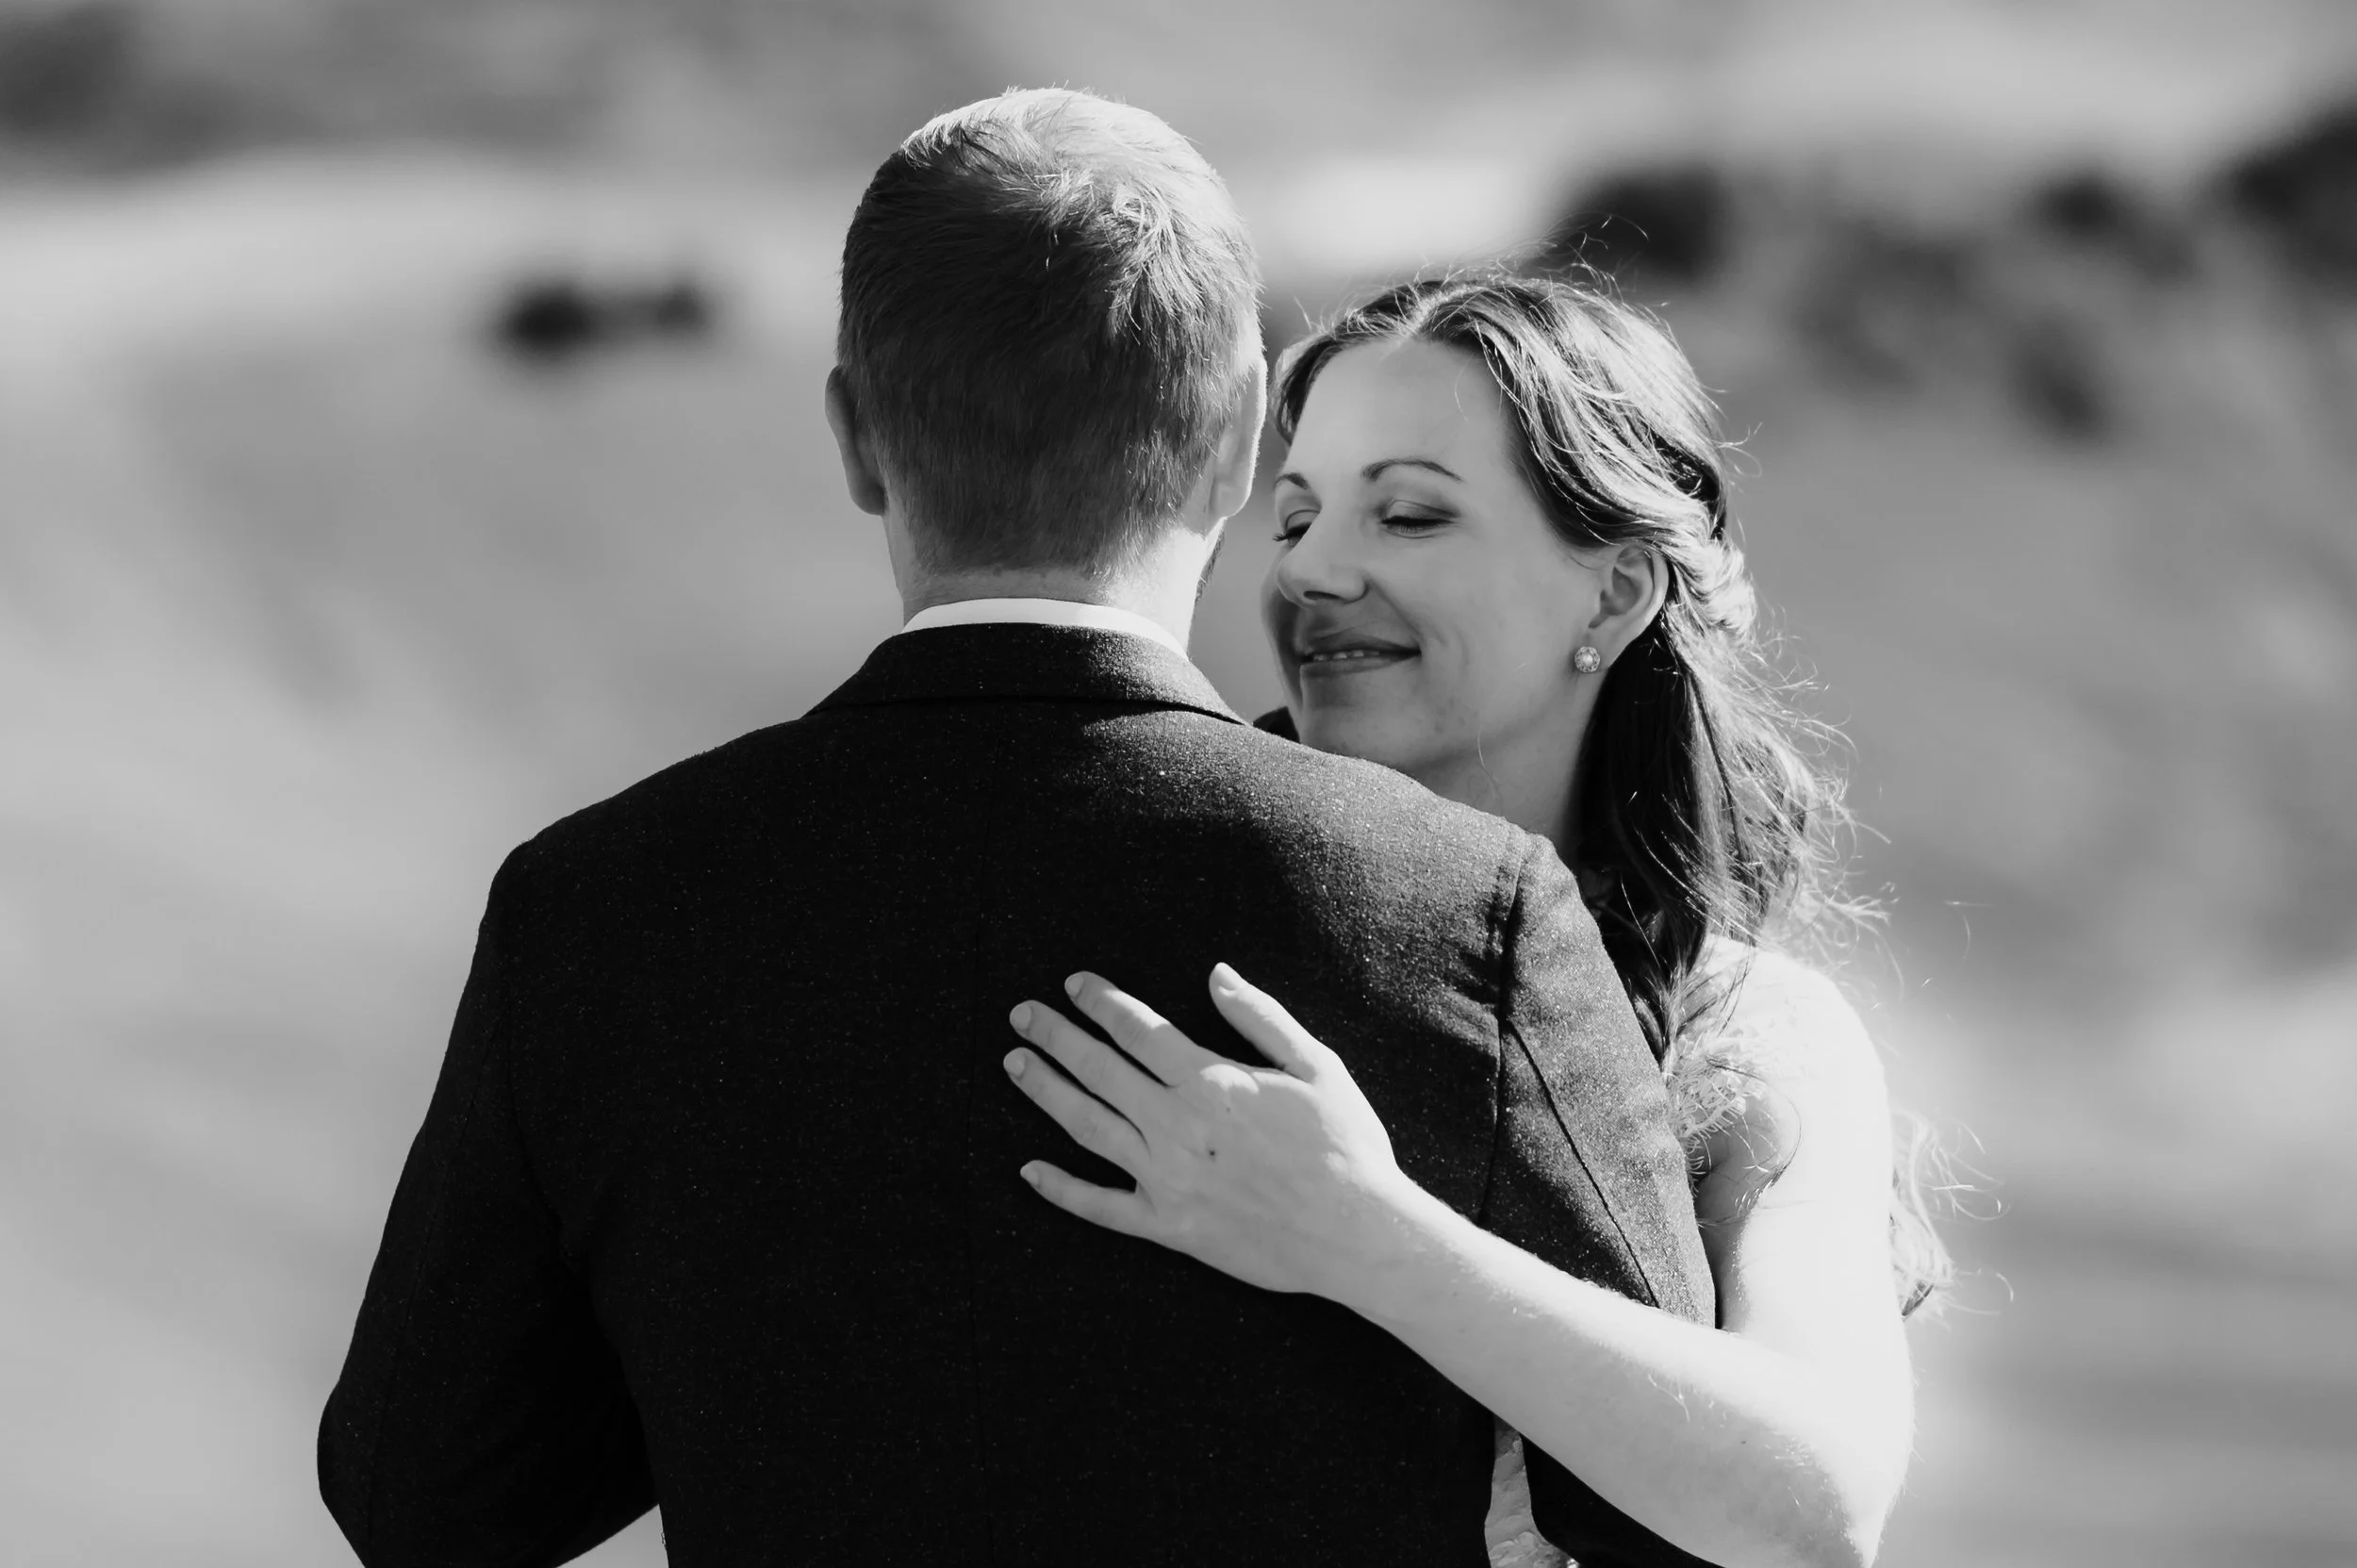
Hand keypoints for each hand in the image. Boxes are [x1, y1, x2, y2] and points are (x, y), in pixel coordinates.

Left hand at [1002, 963, 1426, 1303]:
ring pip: (1087, 1127)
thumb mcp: (1317, 1065)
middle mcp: (1177, 1125)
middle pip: (1099, 1070)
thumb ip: (1260, 1016)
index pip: (1138, 1029)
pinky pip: (1101, 1206)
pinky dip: (1061, 1189)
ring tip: (1015, 1065)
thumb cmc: (1346, 1145)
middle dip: (1055, 1037)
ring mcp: (1167, 1178)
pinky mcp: (1169, 1227)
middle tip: (1020, 1014)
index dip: (1101, 1002)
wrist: (1358, 1234)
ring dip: (1045, 1092)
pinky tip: (1029, 1171)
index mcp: (1211, 1081)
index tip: (1072, 984)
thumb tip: (1215, 973)